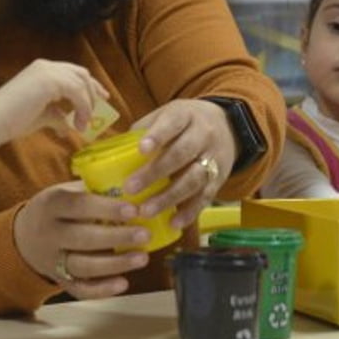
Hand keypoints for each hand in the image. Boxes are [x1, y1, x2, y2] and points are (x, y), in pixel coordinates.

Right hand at [0, 59, 108, 154]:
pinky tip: (78, 124)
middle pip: (81, 73)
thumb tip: (68, 126)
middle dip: (94, 89)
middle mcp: (46, 66)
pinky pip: (78, 93)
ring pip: (81, 82)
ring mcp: (48, 71)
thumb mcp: (41, 116)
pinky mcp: (50, 80)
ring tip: (83, 124)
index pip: (72, 72)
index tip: (100, 98)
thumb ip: (57, 116)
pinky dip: (82, 109)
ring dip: (87, 104)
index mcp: (41, 70)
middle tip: (103, 105)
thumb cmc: (12, 120)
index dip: (88, 85)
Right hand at [13, 181, 152, 299]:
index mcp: (51, 205)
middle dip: (116, 237)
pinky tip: (123, 283)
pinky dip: (101, 290)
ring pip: (83, 266)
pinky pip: (80, 289)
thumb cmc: (57, 209)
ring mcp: (52, 260)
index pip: (78, 205)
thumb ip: (92, 190)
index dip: (106, 208)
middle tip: (145, 234)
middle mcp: (48, 234)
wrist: (23, 237)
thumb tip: (133, 187)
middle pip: (83, 238)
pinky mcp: (59, 280)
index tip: (133, 210)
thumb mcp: (65, 191)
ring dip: (115, 264)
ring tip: (143, 258)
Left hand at [124, 98, 235, 230]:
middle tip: (130, 189)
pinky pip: (205, 197)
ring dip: (169, 197)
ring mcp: (213, 158)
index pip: (172, 124)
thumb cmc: (183, 123)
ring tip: (146, 211)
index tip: (141, 149)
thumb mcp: (166, 115)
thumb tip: (112, 151)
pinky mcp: (219, 179)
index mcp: (185, 115)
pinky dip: (190, 212)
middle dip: (155, 173)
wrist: (227, 126)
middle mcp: (203, 135)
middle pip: (181, 154)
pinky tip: (173, 223)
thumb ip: (143, 130)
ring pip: (194, 179)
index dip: (157, 136)